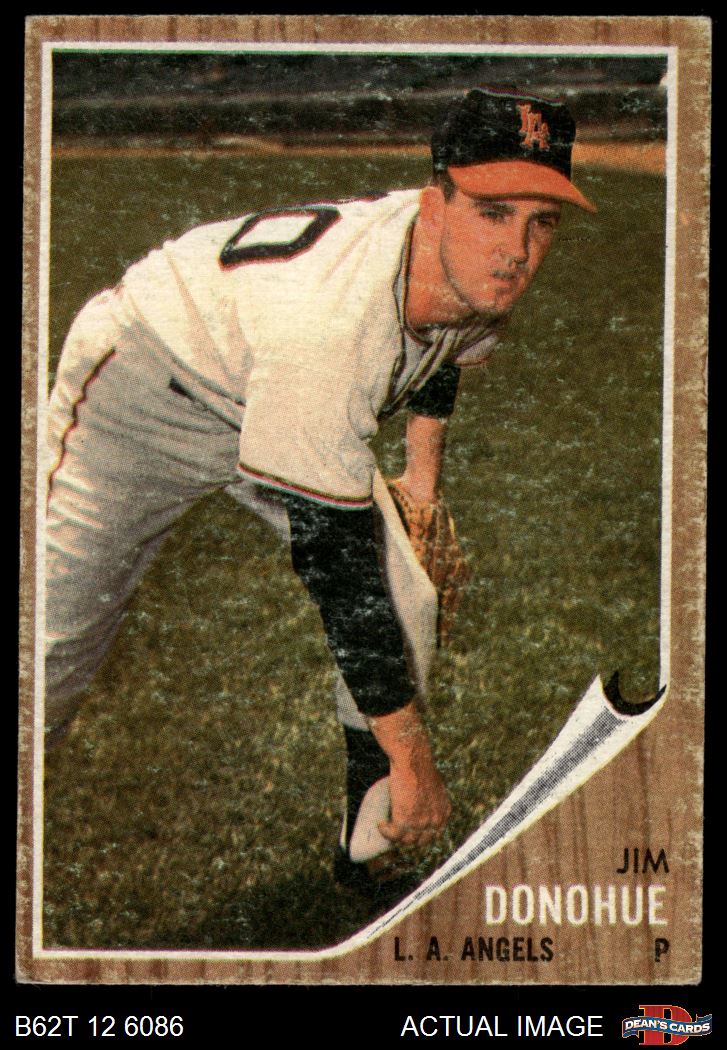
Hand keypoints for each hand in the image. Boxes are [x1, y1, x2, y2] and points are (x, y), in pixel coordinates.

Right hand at [368, 702, 450, 847]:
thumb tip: (423, 801)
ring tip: (387, 827)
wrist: (413, 761)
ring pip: (406, 840)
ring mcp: (420, 823)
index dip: (422, 834)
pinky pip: (393, 835)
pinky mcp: (404, 821)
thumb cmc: (421, 766)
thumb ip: (432, 799)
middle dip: (410, 837)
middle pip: (421, 841)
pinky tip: (381, 825)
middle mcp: (435, 821)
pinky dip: (385, 831)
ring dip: (395, 836)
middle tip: (398, 830)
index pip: (435, 833)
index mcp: (444, 811)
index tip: (412, 830)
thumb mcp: (435, 786)